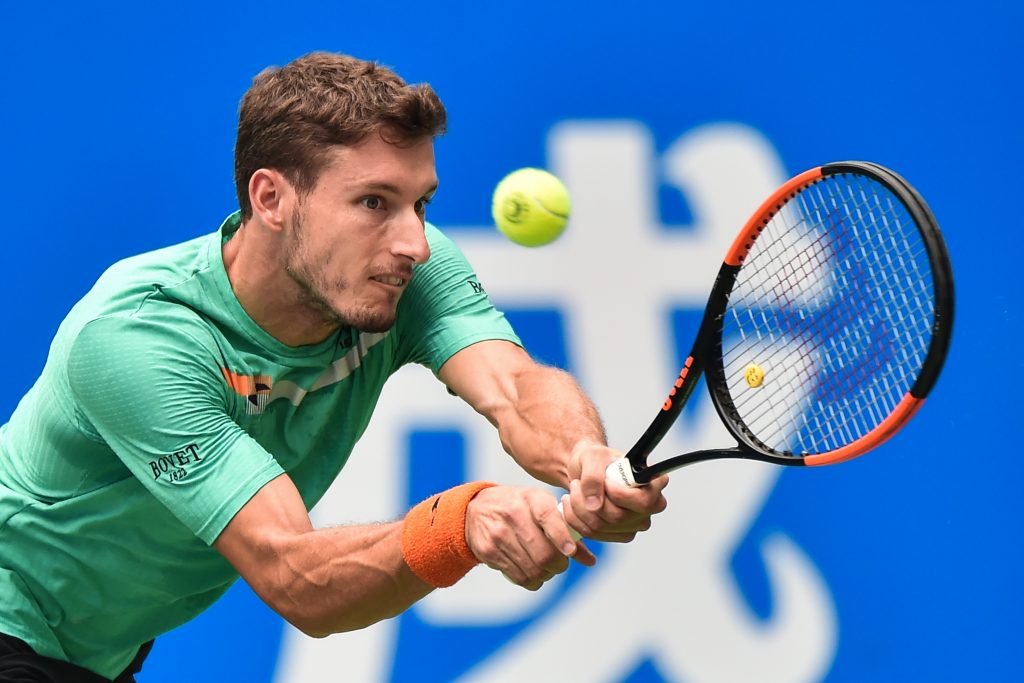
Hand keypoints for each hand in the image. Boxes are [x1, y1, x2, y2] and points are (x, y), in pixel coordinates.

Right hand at [465, 486, 596, 589]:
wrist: (476, 508)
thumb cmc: (517, 506)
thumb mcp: (540, 506)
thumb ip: (566, 531)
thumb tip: (590, 561)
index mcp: (531, 498)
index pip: (548, 518)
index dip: (562, 537)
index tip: (570, 551)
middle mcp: (513, 514)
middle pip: (543, 553)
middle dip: (558, 565)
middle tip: (560, 564)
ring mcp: (498, 534)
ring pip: (532, 569)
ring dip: (545, 575)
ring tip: (546, 568)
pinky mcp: (488, 551)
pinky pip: (517, 576)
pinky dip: (530, 580)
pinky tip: (532, 572)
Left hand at [561, 441, 668, 541]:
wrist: (586, 470)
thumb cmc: (596, 459)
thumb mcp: (593, 456)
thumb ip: (594, 477)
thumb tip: (594, 505)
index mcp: (654, 483)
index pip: (644, 501)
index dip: (619, 495)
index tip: (604, 482)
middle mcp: (651, 506)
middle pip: (618, 517)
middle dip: (588, 500)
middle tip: (576, 483)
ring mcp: (636, 523)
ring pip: (601, 527)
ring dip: (578, 508)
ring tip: (573, 491)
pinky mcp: (620, 534)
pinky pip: (593, 534)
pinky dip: (575, 519)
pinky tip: (572, 504)